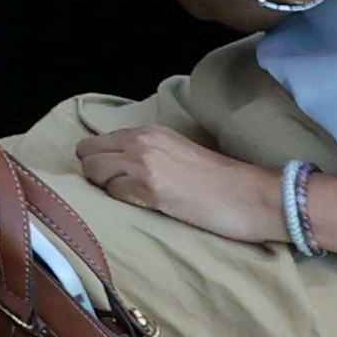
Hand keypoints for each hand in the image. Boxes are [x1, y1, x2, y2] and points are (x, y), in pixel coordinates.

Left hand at [70, 121, 290, 246]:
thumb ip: (147, 152)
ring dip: (106, 187)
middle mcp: (141, 140)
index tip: (113, 178)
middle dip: (95, 173)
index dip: (100, 162)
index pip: (97, 141)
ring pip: (93, 171)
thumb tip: (117, 165)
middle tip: (117, 190)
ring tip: (133, 198)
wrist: (251, 195)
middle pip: (86, 153)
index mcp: (148, 131)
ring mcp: (143, 162)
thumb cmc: (218, 181)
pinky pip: (114, 192)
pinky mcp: (150, 187)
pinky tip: (145, 205)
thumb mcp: (176, 153)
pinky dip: (122, 200)